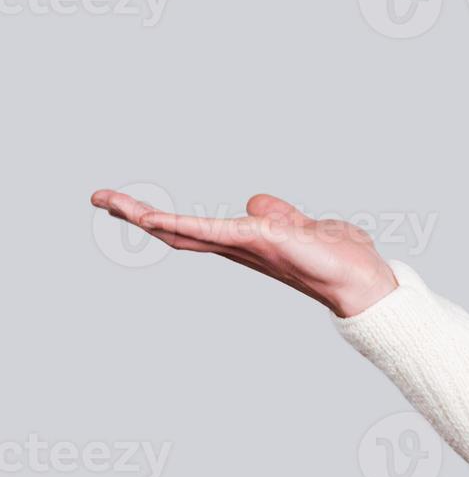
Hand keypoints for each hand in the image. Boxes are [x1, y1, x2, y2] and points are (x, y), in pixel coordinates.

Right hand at [90, 189, 399, 317]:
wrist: (360, 279)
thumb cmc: (336, 258)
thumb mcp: (302, 227)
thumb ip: (276, 215)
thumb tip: (253, 200)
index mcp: (244, 243)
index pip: (193, 229)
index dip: (159, 218)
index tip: (126, 205)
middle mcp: (238, 248)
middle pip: (176, 232)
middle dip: (136, 215)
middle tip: (99, 197)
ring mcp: (245, 245)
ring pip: (184, 231)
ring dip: (144, 215)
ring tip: (109, 200)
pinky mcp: (258, 239)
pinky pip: (213, 231)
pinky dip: (182, 223)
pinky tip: (152, 217)